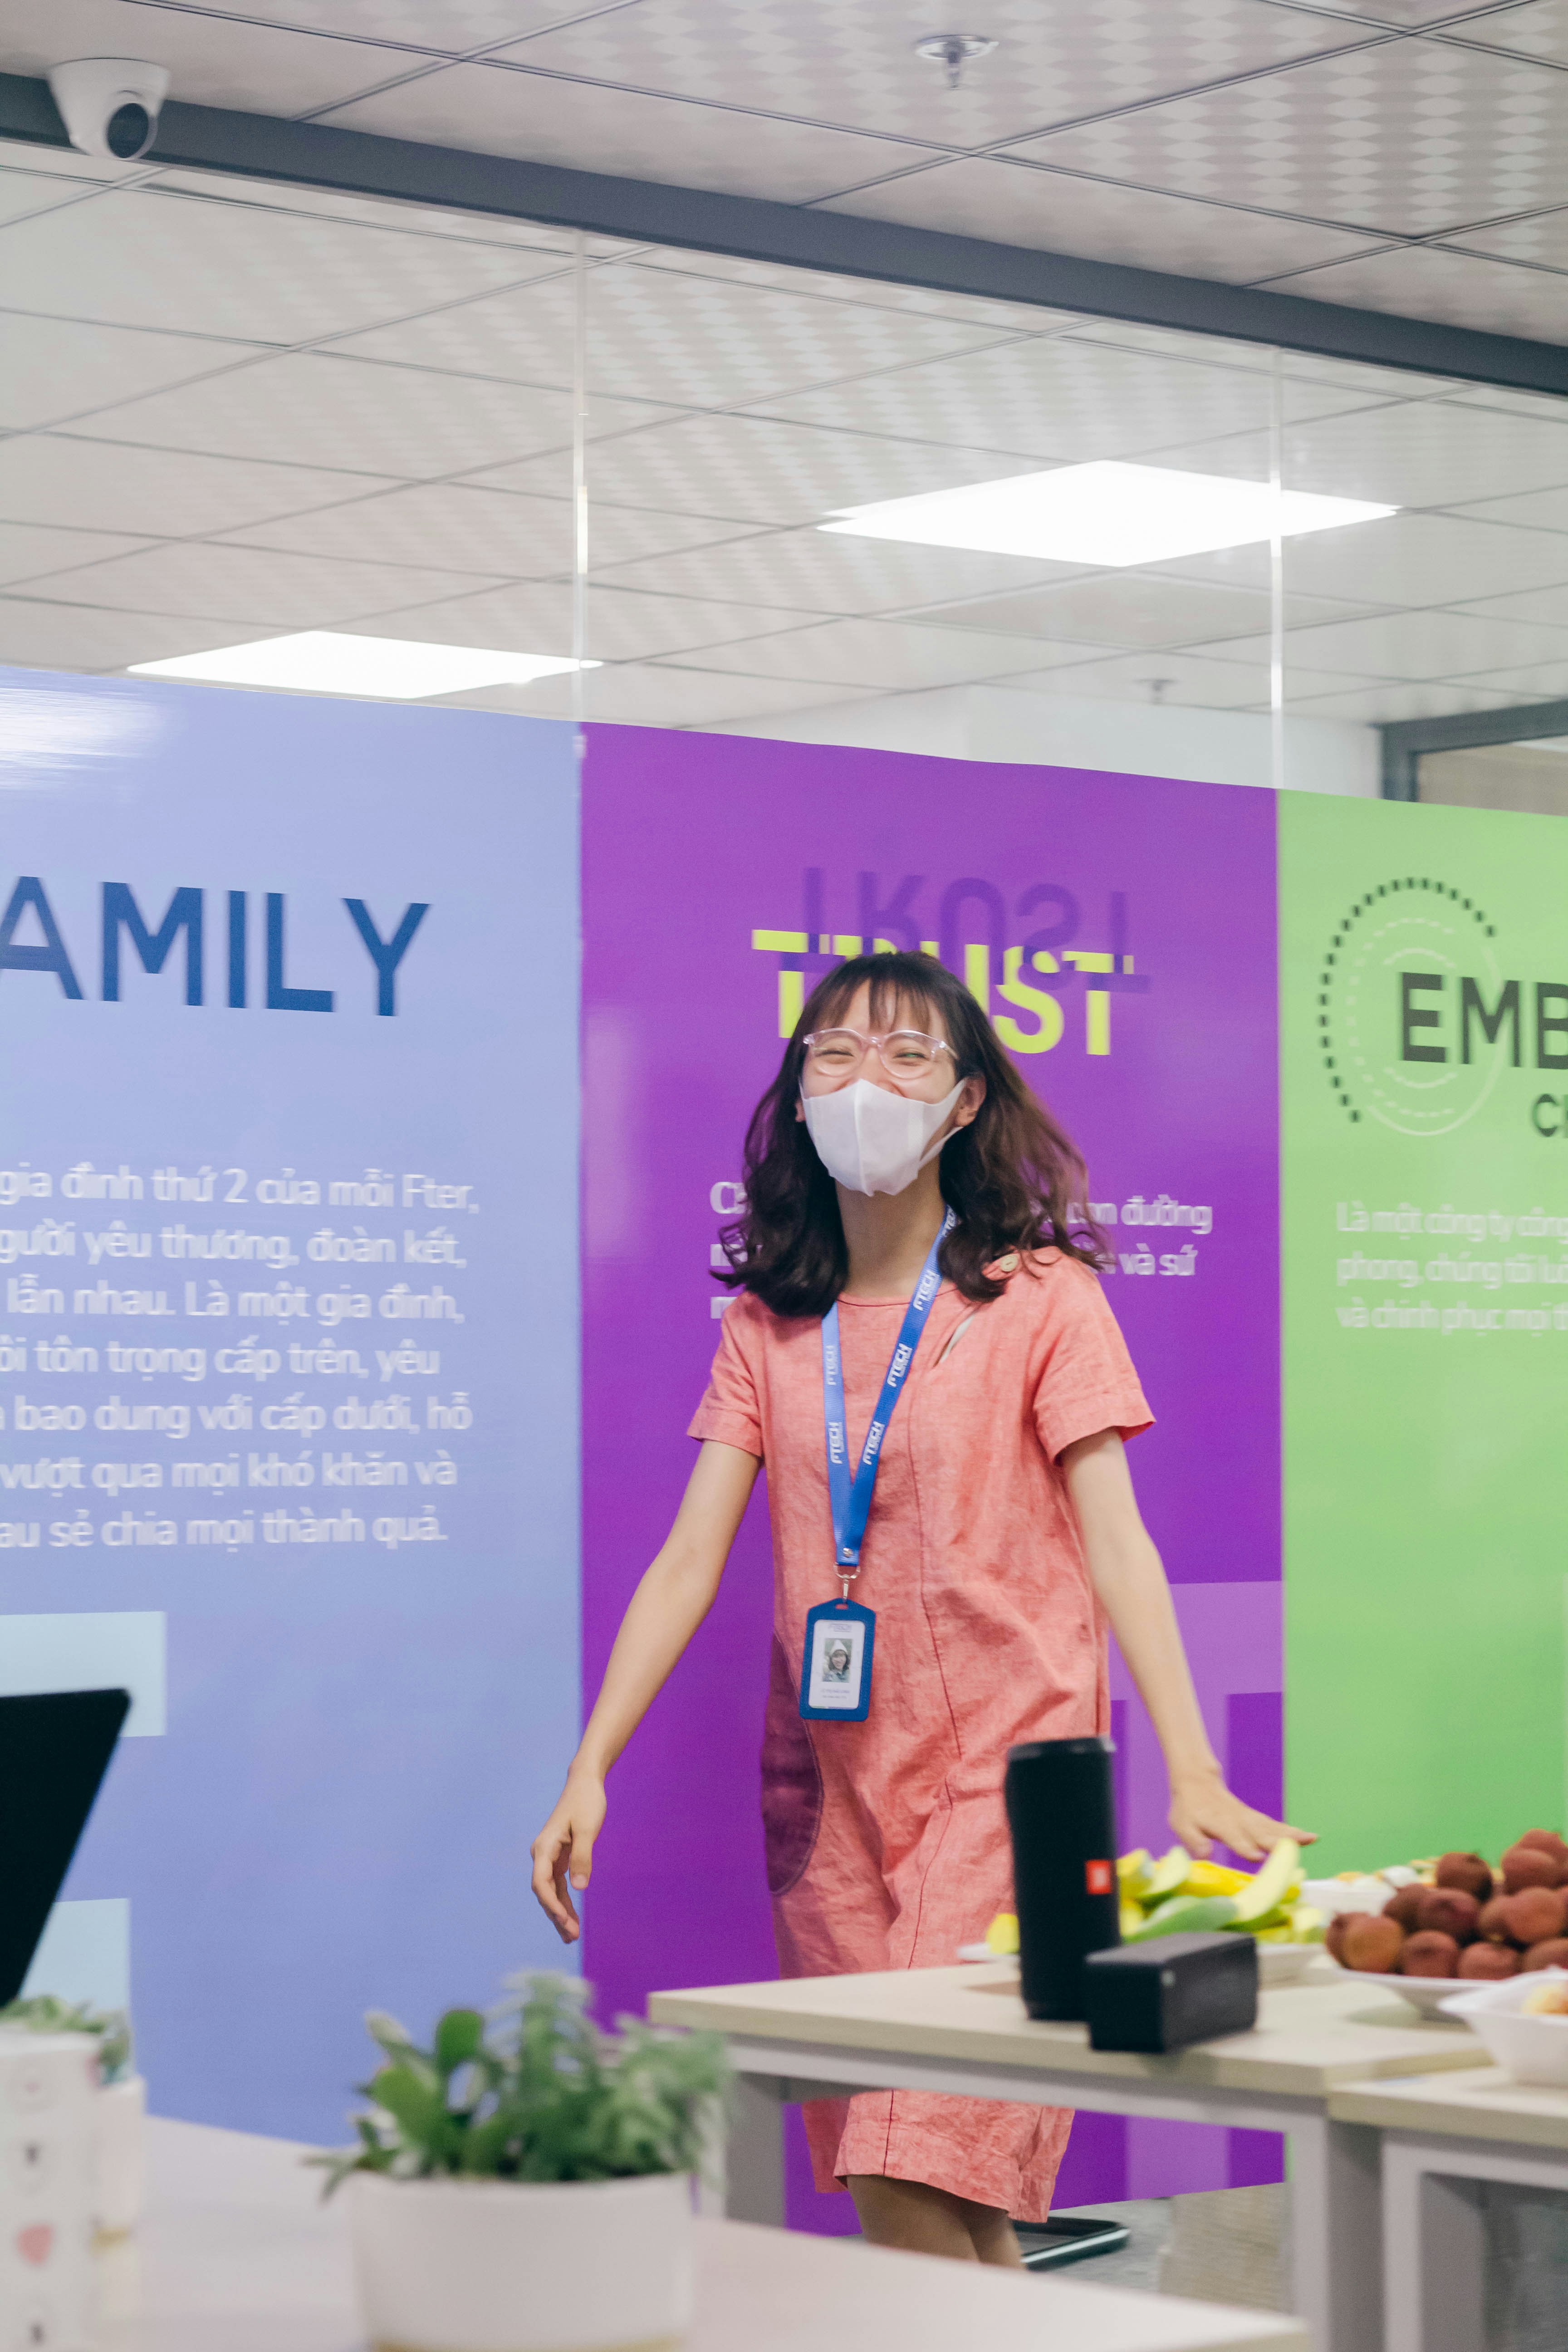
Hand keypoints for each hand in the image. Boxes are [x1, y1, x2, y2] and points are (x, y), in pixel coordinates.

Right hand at [529, 1772, 606, 1944]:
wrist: (585, 1783)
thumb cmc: (586, 1803)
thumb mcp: (588, 1829)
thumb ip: (583, 1857)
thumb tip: (579, 1888)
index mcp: (544, 1847)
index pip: (541, 1883)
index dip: (551, 1904)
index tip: (564, 1920)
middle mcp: (542, 1855)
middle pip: (544, 1893)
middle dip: (556, 1915)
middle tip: (572, 1937)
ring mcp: (550, 1858)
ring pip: (551, 1892)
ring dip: (560, 1913)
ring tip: (572, 1936)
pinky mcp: (560, 1858)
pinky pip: (559, 1886)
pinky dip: (565, 1902)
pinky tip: (572, 1918)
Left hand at [1169, 1769, 1314, 1862]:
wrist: (1197, 1782)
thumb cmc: (1189, 1809)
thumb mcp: (1182, 1825)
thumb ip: (1194, 1841)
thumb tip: (1204, 1855)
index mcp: (1219, 1823)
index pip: (1233, 1836)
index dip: (1244, 1846)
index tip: (1257, 1856)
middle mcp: (1238, 1820)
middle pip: (1260, 1832)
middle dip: (1277, 1842)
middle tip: (1296, 1851)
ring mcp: (1249, 1818)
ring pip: (1272, 1827)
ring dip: (1291, 1835)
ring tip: (1311, 1839)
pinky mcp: (1255, 1819)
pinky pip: (1275, 1826)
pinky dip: (1291, 1832)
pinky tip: (1308, 1837)